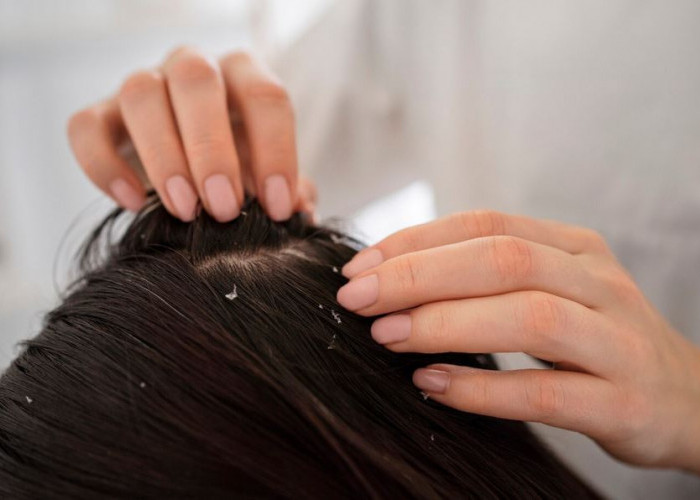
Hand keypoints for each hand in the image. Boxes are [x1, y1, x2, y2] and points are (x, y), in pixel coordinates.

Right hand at [67, 47, 315, 221]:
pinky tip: (132, 203)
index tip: (278, 208)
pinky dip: (105, 166)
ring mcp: (142, 86)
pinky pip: (86, 127)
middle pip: (196, 79)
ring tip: (184, 210)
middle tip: (224, 208)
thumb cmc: (238, 169)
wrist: (189, 169)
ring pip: (140, 94)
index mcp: (242, 76)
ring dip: (163, 156)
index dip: (276, 152)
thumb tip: (301, 210)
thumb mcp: (267, 178)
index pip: (265, 96)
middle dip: (211, 148)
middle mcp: (191, 68)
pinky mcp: (101, 115)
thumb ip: (288, 189)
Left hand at [336, 210, 699, 472]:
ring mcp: (616, 340)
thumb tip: (394, 277)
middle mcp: (598, 282)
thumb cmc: (595, 338)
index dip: (417, 240)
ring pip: (528, 317)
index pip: (486, 223)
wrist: (685, 397)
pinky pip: (545, 391)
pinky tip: (432, 385)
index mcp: (575, 246)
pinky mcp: (622, 401)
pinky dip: (482, 388)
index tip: (360, 266)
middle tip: (357, 299)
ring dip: (445, 324)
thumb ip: (489, 277)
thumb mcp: (553, 289)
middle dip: (420, 276)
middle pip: (503, 261)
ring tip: (386, 336)